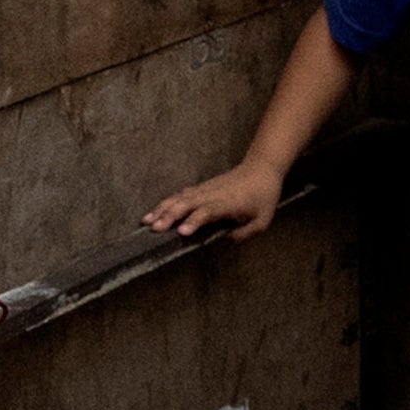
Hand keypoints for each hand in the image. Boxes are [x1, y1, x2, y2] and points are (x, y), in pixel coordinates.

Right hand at [144, 162, 279, 243]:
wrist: (261, 168)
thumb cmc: (263, 196)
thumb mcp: (263, 220)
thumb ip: (245, 233)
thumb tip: (226, 240)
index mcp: (229, 203)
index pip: (208, 212)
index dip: (194, 221)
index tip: (182, 232)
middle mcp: (213, 194)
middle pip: (188, 204)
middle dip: (170, 216)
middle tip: (154, 228)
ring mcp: (205, 189)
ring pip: (180, 198)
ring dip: (162, 209)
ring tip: (146, 221)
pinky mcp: (201, 188)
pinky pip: (181, 195)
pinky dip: (166, 203)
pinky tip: (154, 212)